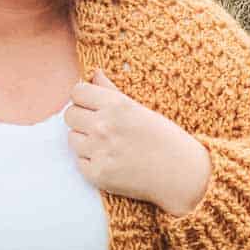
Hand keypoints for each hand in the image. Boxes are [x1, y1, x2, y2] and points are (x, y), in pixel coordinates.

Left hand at [65, 68, 211, 217]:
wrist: (180, 174)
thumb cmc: (164, 139)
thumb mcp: (140, 109)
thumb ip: (111, 92)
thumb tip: (93, 74)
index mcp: (116, 105)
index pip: (77, 92)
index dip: (83, 98)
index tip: (91, 106)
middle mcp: (104, 126)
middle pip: (70, 115)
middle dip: (81, 119)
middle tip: (100, 128)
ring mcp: (99, 151)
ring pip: (72, 139)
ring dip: (85, 141)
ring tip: (108, 146)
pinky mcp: (97, 174)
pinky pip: (80, 162)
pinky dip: (91, 162)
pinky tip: (111, 162)